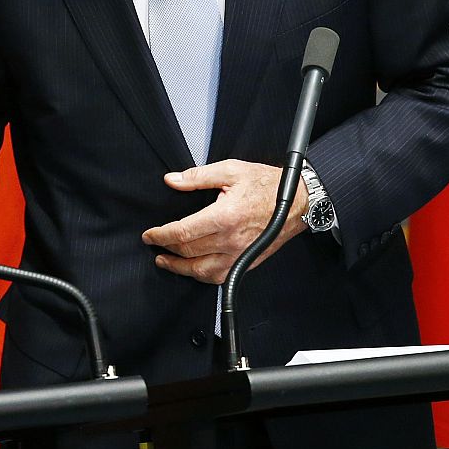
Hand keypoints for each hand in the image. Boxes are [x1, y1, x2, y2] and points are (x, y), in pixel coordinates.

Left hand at [140, 160, 308, 283]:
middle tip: (154, 243)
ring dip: (179, 268)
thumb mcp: (231, 171)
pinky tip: (192, 269)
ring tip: (165, 261)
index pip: (182, 232)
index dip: (161, 235)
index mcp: (224, 217)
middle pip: (188, 252)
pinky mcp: (247, 263)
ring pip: (201, 271)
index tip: (149, 235)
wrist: (298, 202)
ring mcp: (240, 256)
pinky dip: (201, 276)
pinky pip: (219, 277)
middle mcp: (231, 240)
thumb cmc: (268, 185)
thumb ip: (198, 176)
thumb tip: (172, 180)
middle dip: (165, 249)